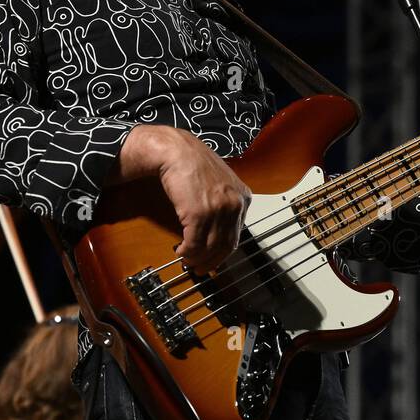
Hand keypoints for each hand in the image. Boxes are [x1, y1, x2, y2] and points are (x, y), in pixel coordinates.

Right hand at [118, 125, 252, 272]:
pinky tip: (181, 252)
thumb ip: (224, 204)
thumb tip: (217, 229)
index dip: (224, 251)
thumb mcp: (220, 183)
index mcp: (243, 197)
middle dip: (212, 261)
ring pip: (211, 247)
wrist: (176, 151)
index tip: (215, 259)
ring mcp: (218, 210)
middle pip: (226, 245)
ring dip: (197, 259)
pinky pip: (195, 243)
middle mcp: (235, 204)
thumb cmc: (193, 164)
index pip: (237, 234)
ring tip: (187, 261)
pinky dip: (187, 252)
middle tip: (201, 269)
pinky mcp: (199, 213)